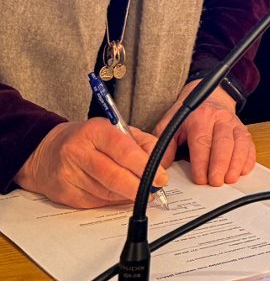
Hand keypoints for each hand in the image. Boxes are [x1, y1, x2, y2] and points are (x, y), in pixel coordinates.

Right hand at [14, 118, 166, 208]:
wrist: (46, 151)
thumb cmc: (87, 139)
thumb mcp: (115, 129)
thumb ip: (141, 143)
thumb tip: (161, 163)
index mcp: (95, 131)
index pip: (124, 150)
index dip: (145, 166)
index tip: (161, 177)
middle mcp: (79, 152)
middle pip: (114, 176)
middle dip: (139, 186)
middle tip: (155, 190)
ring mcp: (69, 174)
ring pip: (106, 192)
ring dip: (128, 195)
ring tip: (141, 192)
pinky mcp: (65, 193)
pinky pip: (96, 202)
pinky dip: (113, 201)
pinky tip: (120, 195)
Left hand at [155, 81, 255, 186]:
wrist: (209, 97)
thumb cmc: (188, 116)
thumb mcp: (170, 125)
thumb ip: (165, 145)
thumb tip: (161, 167)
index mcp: (200, 117)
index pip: (202, 141)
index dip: (202, 162)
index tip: (200, 179)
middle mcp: (220, 118)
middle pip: (224, 142)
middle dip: (220, 164)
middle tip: (216, 182)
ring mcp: (234, 124)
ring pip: (240, 143)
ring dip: (236, 163)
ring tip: (230, 179)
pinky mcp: (243, 130)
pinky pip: (249, 144)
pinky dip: (248, 158)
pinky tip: (243, 171)